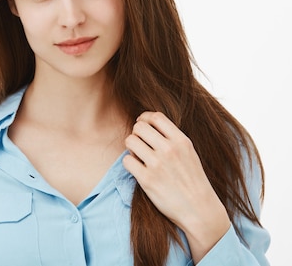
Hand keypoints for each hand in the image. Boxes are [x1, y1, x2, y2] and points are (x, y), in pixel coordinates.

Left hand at [122, 111, 230, 262]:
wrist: (200, 210)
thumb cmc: (193, 180)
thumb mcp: (189, 153)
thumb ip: (172, 138)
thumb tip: (146, 123)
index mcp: (181, 141)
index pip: (155, 117)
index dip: (144, 118)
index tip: (142, 125)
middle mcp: (169, 150)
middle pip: (139, 127)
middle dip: (136, 133)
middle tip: (140, 143)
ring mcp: (157, 164)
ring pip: (130, 141)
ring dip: (131, 148)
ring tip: (138, 156)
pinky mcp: (147, 179)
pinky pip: (127, 160)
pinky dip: (129, 163)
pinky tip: (137, 168)